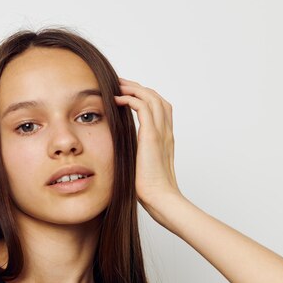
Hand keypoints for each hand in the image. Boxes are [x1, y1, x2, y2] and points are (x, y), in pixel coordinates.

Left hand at [114, 78, 182, 213]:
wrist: (161, 198)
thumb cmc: (150, 189)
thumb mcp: (141, 166)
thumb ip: (136, 155)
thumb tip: (121, 153)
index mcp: (165, 138)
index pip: (159, 108)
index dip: (144, 97)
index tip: (127, 94)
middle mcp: (166, 132)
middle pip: (156, 98)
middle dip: (138, 88)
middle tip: (120, 83)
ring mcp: (161, 132)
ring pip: (151, 97)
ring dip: (133, 88)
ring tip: (117, 85)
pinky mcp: (152, 136)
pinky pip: (143, 107)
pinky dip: (131, 99)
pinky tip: (117, 99)